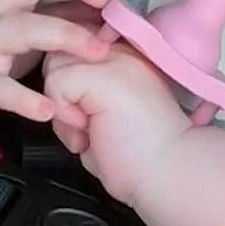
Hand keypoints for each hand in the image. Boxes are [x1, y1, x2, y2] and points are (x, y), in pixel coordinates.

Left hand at [43, 44, 191, 207]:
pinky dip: (64, 116)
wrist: (170, 173)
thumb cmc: (142, 159)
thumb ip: (84, 99)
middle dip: (61, 96)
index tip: (92, 122)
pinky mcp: (103, 76)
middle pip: (60, 56)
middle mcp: (120, 53)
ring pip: (54, 66)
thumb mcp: (107, 119)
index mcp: (123, 61)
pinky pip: (56, 83)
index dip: (70, 89)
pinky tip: (90, 133)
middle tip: (87, 129)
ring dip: (62, 108)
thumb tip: (55, 96)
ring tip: (90, 132)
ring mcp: (113, 60)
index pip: (75, 52)